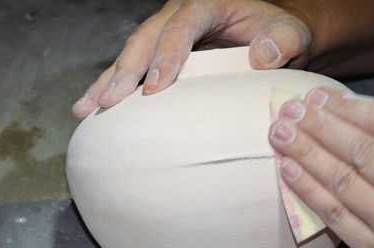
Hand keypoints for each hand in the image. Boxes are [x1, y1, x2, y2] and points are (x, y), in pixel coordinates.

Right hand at [72, 0, 311, 118]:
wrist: (270, 41)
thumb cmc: (278, 36)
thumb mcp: (290, 35)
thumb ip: (281, 41)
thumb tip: (261, 56)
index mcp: (207, 5)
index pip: (181, 26)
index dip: (166, 55)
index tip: (156, 87)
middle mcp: (178, 18)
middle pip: (145, 41)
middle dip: (125, 72)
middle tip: (110, 102)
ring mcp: (163, 38)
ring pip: (129, 56)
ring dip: (107, 84)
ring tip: (84, 109)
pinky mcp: (157, 58)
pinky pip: (130, 72)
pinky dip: (111, 90)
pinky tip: (92, 110)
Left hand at [269, 87, 373, 247]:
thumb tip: (341, 107)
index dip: (349, 108)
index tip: (316, 96)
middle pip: (361, 151)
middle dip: (321, 127)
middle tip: (290, 110)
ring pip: (344, 180)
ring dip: (308, 153)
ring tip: (280, 134)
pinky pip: (335, 214)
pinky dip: (309, 189)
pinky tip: (287, 169)